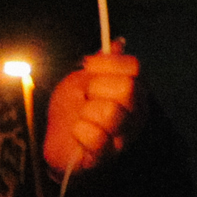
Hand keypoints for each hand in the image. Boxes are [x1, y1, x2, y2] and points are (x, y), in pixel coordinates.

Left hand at [44, 42, 142, 179]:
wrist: (58, 145)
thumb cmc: (72, 110)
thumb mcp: (81, 81)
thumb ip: (101, 64)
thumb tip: (117, 42)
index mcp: (134, 88)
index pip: (134, 66)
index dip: (108, 63)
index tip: (87, 65)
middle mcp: (137, 110)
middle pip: (127, 88)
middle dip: (97, 89)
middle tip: (86, 98)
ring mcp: (126, 134)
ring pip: (111, 113)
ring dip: (87, 113)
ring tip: (83, 118)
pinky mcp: (109, 154)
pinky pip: (95, 136)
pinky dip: (79, 132)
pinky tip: (78, 134)